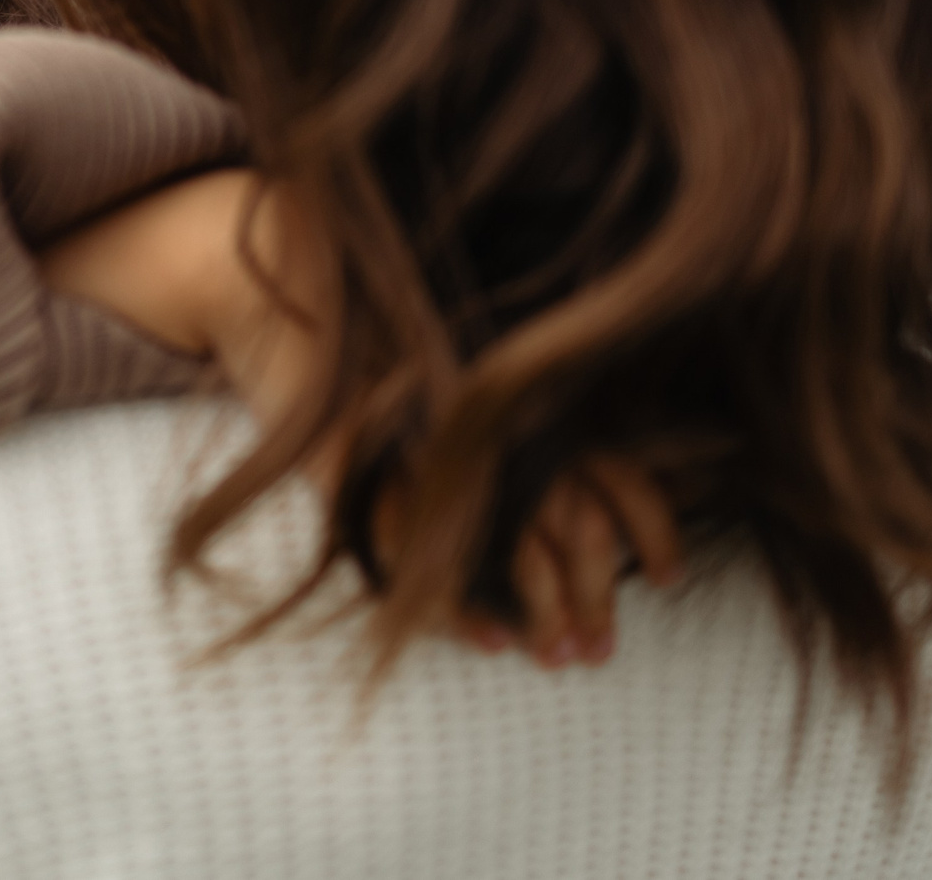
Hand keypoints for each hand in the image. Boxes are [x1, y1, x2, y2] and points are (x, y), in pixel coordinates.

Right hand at [42, 171, 684, 665]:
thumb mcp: (465, 346)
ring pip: (507, 549)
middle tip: (596, 651)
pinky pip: (424, 551)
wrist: (269, 274)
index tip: (661, 582)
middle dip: (592, 602)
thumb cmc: (379, 314)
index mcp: (526, 375)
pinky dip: (459, 606)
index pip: (621, 469)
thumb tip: (602, 469)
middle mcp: (490, 407)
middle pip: (574, 527)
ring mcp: (430, 439)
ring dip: (536, 615)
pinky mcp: (367, 466)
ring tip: (546, 656)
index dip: (654, 535)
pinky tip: (481, 638)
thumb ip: (528, 395)